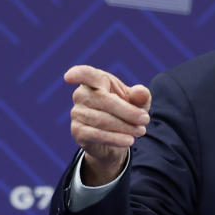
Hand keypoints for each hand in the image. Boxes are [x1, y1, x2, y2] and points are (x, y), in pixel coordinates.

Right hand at [64, 65, 151, 185]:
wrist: (116, 138)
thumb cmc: (125, 112)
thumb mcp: (138, 102)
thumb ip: (141, 96)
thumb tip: (142, 93)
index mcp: (96, 80)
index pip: (85, 74)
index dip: (77, 74)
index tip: (68, 77)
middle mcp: (81, 95)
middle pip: (104, 100)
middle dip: (128, 111)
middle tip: (145, 119)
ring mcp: (77, 113)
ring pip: (102, 120)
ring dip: (125, 127)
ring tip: (141, 131)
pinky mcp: (77, 131)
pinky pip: (97, 135)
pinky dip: (115, 138)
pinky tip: (129, 141)